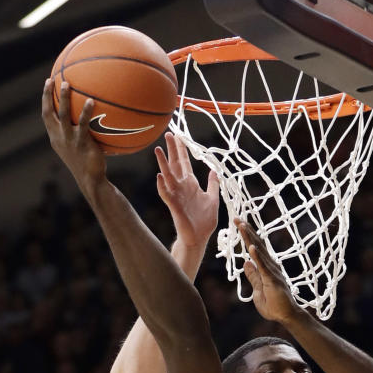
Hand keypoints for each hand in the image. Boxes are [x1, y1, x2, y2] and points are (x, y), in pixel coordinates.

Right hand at [42, 82, 106, 194]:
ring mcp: (70, 140)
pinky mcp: (82, 143)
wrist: (90, 180)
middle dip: (48, 96)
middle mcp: (59, 138)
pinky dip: (85, 111)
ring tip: (66, 84)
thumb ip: (75, 132)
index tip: (48, 83)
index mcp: (55, 138)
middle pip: (49, 113)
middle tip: (53, 80)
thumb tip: (85, 115)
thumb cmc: (85, 162)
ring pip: (63, 115)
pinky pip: (83, 124)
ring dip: (64, 99)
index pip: (46, 115)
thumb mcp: (75, 147)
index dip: (45, 99)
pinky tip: (91, 101)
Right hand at [155, 131, 218, 250]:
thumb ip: (212, 185)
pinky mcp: (174, 206)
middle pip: (175, 164)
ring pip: (168, 176)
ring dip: (163, 163)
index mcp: (191, 184)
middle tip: (168, 133)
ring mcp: (177, 196)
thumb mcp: (212, 199)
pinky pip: (166, 194)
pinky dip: (162, 186)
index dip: (182, 149)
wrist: (199, 239)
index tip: (179, 136)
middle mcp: (182, 187)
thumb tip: (214, 171)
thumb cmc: (204, 222)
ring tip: (158, 150)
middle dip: (172, 149)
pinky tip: (159, 177)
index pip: (185, 162)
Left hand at [237, 221, 299, 323]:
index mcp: (266, 267)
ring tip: (242, 226)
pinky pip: (263, 267)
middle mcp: (270, 265)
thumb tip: (246, 262)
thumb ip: (253, 276)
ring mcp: (272, 271)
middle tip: (237, 218)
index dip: (246, 236)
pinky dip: (257, 257)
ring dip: (250, 238)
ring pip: (259, 252)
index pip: (255, 248)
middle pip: (257, 245)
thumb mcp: (258, 290)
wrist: (286, 316)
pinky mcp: (272, 280)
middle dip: (246, 231)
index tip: (238, 223)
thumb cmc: (274, 305)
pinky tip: (251, 247)